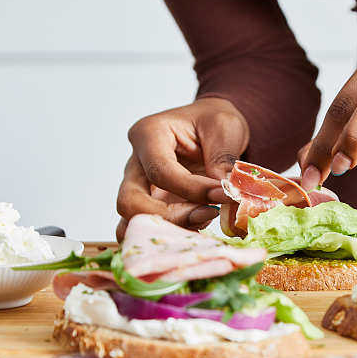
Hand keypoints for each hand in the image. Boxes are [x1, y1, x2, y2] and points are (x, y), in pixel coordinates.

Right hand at [116, 98, 248, 239]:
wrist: (213, 130)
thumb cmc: (214, 122)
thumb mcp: (225, 127)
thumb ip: (223, 158)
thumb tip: (225, 192)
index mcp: (148, 134)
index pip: (160, 172)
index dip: (192, 190)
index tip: (224, 195)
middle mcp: (135, 164)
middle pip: (130, 202)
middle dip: (170, 217)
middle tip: (208, 214)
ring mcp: (138, 188)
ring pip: (132, 222)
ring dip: (169, 230)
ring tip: (205, 220)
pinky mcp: (149, 206)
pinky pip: (148, 229)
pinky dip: (170, 235)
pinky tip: (199, 226)